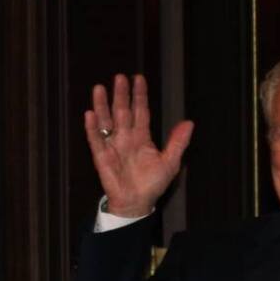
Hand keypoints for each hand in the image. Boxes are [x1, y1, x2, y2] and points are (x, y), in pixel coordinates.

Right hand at [84, 73, 193, 217]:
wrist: (137, 203)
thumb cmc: (152, 184)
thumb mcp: (170, 163)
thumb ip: (178, 142)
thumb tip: (189, 123)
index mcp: (142, 137)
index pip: (140, 111)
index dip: (139, 96)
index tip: (138, 78)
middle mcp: (126, 137)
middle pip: (122, 111)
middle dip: (121, 95)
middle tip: (119, 77)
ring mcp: (113, 146)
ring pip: (106, 121)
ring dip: (102, 106)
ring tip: (99, 88)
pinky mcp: (102, 157)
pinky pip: (96, 140)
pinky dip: (92, 128)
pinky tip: (90, 114)